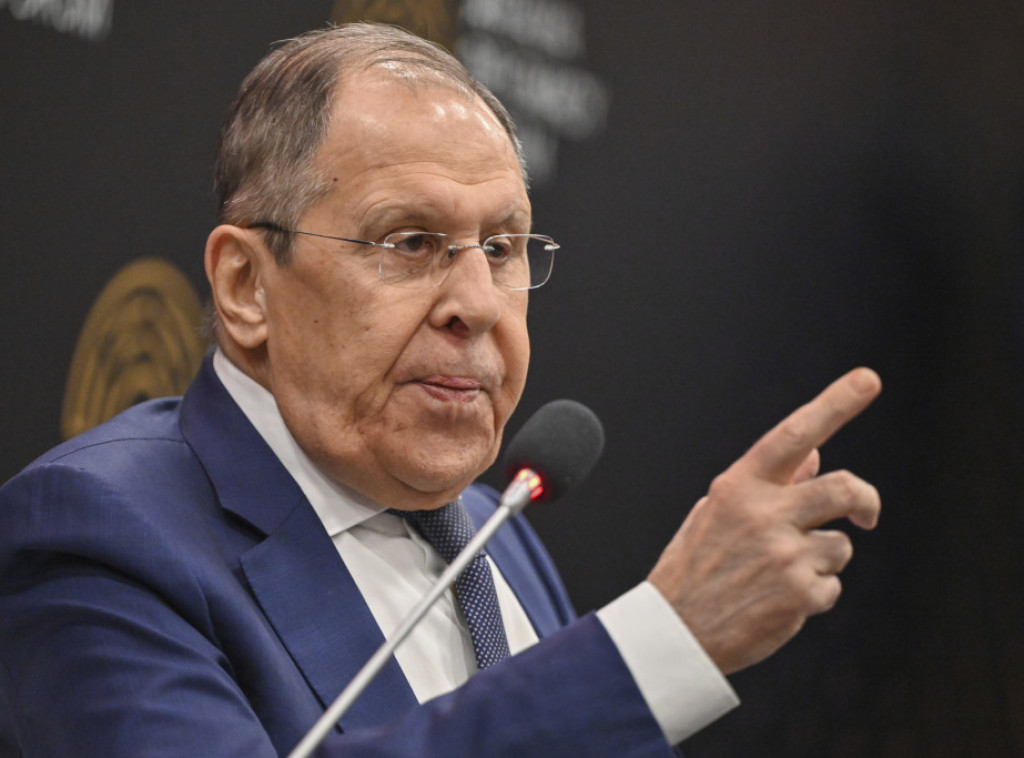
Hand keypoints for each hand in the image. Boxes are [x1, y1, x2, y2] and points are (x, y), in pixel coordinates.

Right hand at [648, 368, 881, 674]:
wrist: (674, 631)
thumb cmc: (695, 567)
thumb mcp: (717, 514)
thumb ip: (766, 485)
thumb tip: (812, 456)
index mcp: (738, 487)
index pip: (794, 435)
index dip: (835, 404)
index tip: (868, 379)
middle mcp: (763, 514)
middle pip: (843, 488)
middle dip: (865, 501)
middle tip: (865, 515)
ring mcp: (783, 555)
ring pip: (840, 546)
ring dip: (823, 561)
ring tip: (781, 576)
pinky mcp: (800, 595)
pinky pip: (833, 586)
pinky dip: (814, 595)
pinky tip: (778, 601)